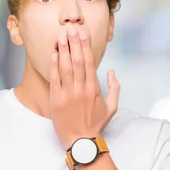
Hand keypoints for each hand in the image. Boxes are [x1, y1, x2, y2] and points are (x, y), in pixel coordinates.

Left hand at [49, 28, 119, 149]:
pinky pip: (55, 79)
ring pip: (65, 67)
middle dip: (73, 43)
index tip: (82, 33)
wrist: (81, 141)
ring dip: (63, 50)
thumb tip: (112, 71)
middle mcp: (81, 89)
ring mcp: (68, 94)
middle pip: (77, 60)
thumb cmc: (96, 124)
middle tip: (70, 28)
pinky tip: (54, 54)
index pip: (89, 62)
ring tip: (61, 37)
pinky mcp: (56, 100)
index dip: (85, 46)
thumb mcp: (112, 107)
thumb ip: (115, 88)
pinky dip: (54, 65)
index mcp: (94, 88)